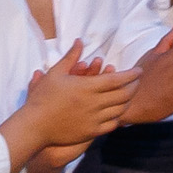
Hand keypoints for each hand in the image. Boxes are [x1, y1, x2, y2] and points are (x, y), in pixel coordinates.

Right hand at [22, 44, 139, 152]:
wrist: (33, 126)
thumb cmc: (42, 98)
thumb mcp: (55, 74)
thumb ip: (71, 57)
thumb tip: (79, 40)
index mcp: (88, 87)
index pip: (118, 79)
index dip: (131, 74)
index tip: (138, 71)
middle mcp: (94, 103)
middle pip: (124, 94)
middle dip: (134, 86)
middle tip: (136, 81)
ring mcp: (94, 119)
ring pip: (121, 109)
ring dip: (128, 101)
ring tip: (128, 95)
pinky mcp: (91, 132)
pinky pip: (112, 124)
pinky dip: (118, 116)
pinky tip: (117, 111)